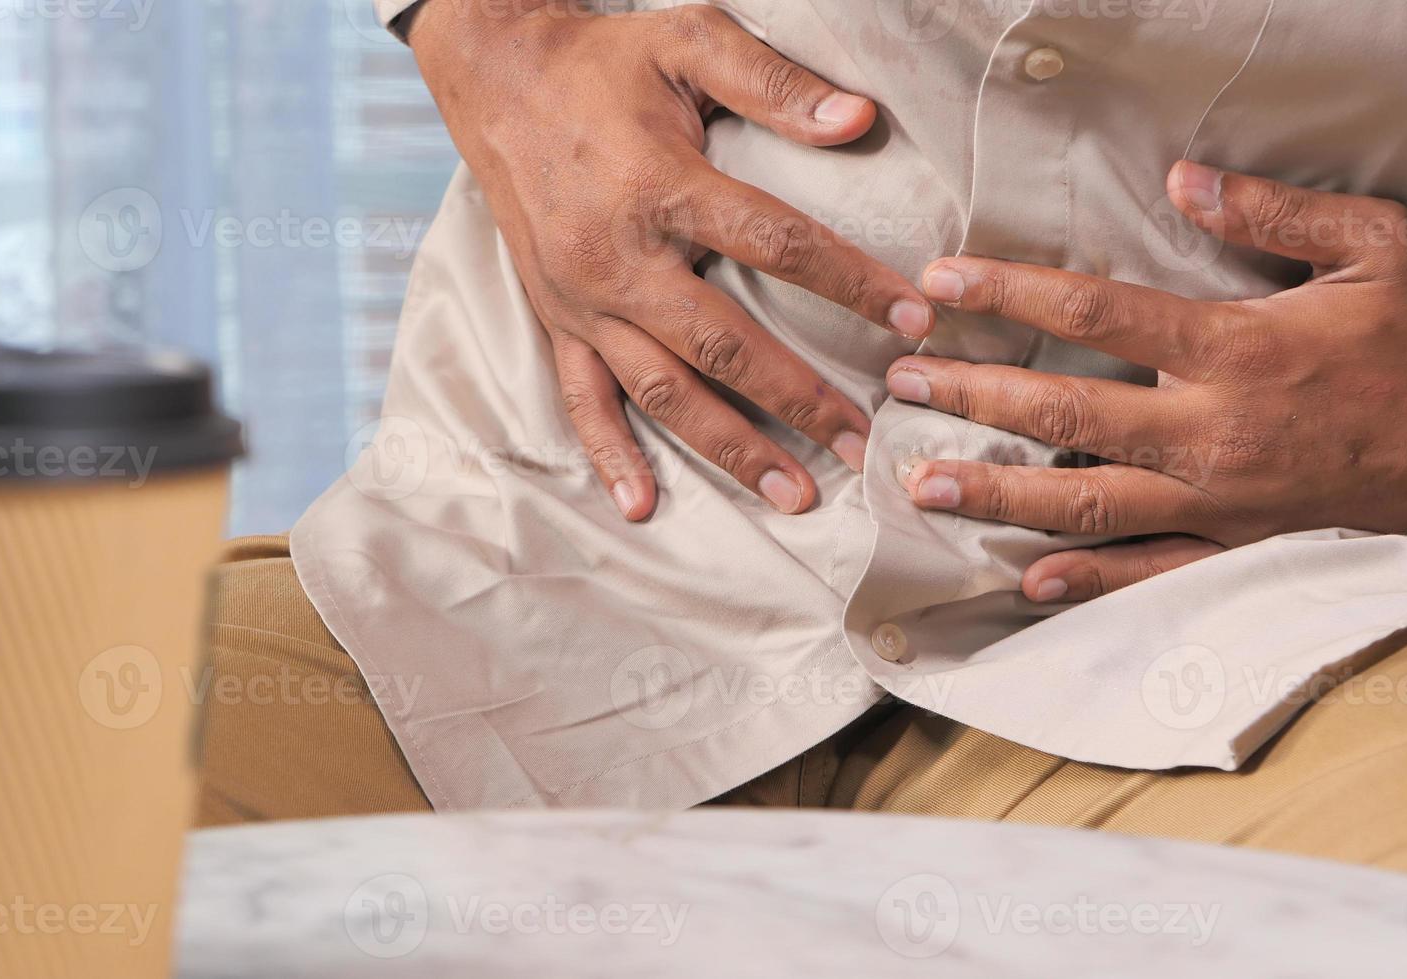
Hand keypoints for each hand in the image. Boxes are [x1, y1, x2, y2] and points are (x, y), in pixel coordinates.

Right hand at [409, 1, 933, 519]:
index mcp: (659, 186)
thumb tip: (857, 120)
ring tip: (792, 493)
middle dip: (798, 400)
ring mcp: (581, 299)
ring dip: (728, 447)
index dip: (850, 283)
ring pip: (661, 389)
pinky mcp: (554, 319)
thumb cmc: (602, 61)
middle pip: (722, 344)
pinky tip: (644, 504)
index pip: (775, 243)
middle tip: (862, 444)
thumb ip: (771, 81)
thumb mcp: (687, 40)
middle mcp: (618, 257)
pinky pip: (581, 397)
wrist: (495, 80)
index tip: (911, 322)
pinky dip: (610, 454)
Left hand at [887, 161, 1406, 601]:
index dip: (1010, 293)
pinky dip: (1087, 578)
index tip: (942, 281)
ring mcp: (1219, 498)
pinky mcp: (1237, 545)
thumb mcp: (1372, 249)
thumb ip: (1274, 213)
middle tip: (902, 385)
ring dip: (998, 494)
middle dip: (973, 396)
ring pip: (1088, 501)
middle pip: (1066, 414)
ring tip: (922, 485)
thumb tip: (1186, 178)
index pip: (1096, 315)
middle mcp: (1211, 429)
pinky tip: (1025, 580)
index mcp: (1235, 349)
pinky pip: (1150, 571)